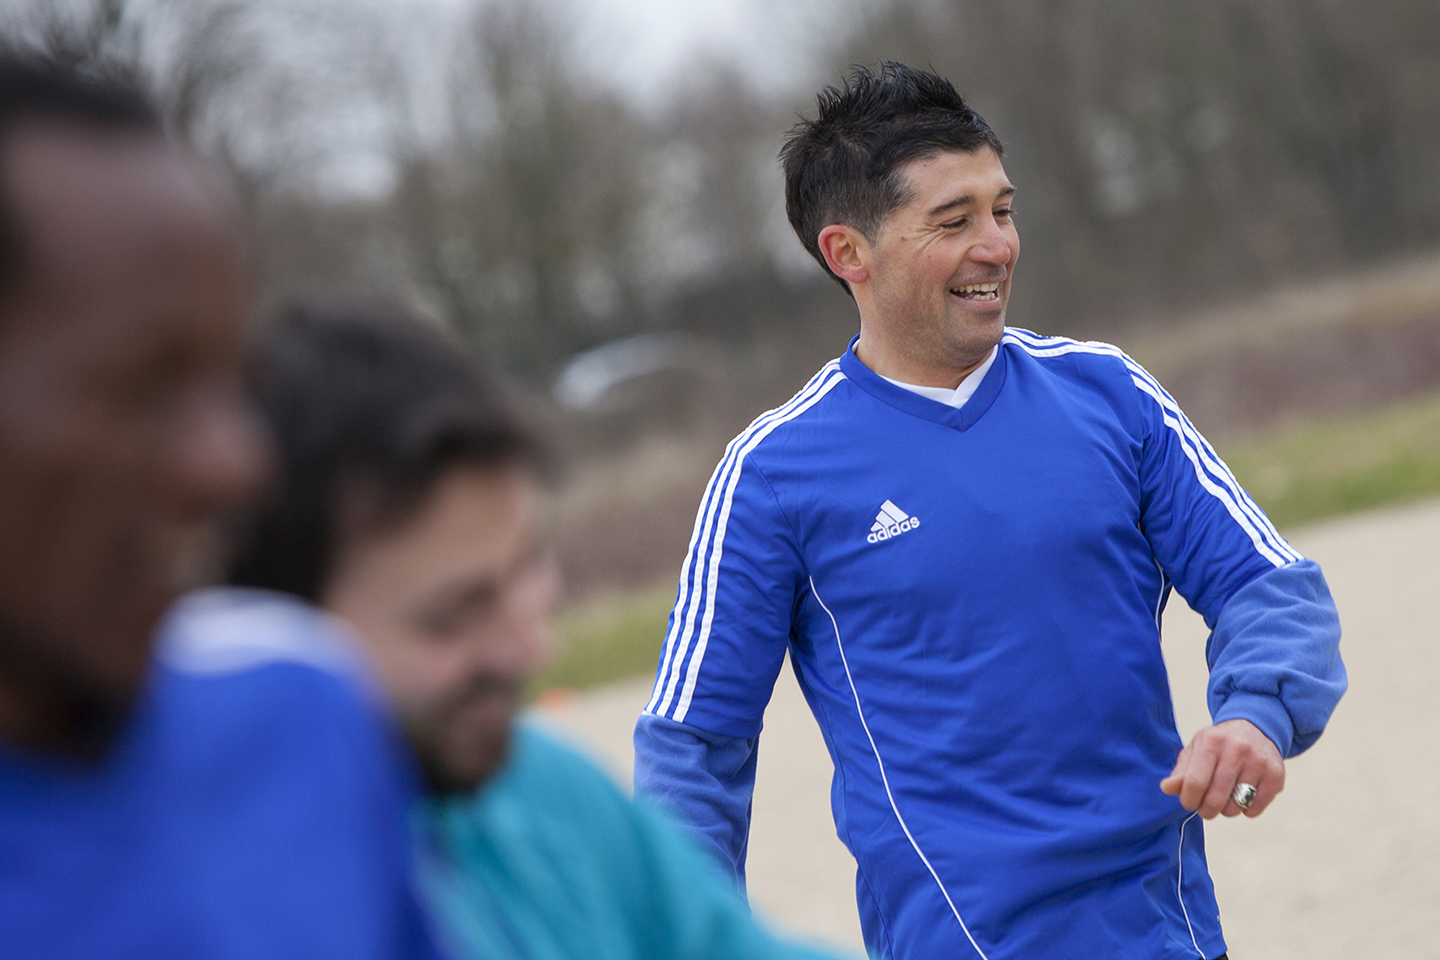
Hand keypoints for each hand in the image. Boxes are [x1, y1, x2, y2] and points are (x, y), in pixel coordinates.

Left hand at [1160, 718, 1283, 818]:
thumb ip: (1181, 771)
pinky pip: (1256, 807)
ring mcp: (1259, 761)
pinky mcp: (1276, 774)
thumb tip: (1167, 789)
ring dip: (1226, 810)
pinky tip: (1242, 799)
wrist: (1254, 728)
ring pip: (1236, 805)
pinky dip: (1246, 810)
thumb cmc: (1218, 744)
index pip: (1195, 782)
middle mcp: (1237, 749)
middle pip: (1215, 797)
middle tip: (1205, 809)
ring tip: (1224, 799)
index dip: (1188, 800)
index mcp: (1211, 742)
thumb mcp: (1195, 750)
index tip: (1189, 803)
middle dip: (1206, 810)